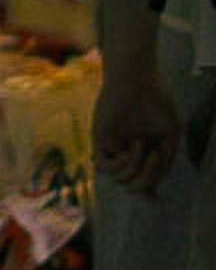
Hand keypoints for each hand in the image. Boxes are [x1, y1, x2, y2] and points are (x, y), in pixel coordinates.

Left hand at [99, 55, 181, 194]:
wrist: (137, 80)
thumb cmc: (156, 100)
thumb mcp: (171, 132)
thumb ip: (166, 158)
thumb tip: (156, 183)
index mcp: (146, 149)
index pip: (145, 178)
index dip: (151, 187)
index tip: (158, 189)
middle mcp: (129, 151)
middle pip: (133, 183)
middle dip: (146, 181)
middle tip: (154, 159)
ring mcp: (114, 146)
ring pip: (120, 178)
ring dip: (134, 169)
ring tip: (141, 146)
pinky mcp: (99, 140)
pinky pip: (104, 167)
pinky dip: (121, 164)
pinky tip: (132, 148)